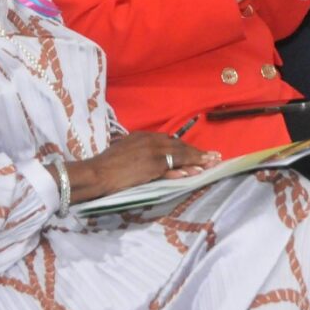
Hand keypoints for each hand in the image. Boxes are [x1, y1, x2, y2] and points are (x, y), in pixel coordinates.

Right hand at [74, 131, 221, 200]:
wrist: (96, 172)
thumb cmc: (106, 165)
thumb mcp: (125, 151)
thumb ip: (142, 153)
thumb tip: (156, 160)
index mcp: (144, 136)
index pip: (170, 141)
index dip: (185, 148)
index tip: (197, 153)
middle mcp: (150, 141)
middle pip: (179, 146)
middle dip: (197, 153)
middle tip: (213, 157)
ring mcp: (152, 152)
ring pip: (179, 155)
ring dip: (196, 160)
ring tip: (210, 164)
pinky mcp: (151, 165)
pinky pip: (171, 167)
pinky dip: (183, 169)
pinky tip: (193, 172)